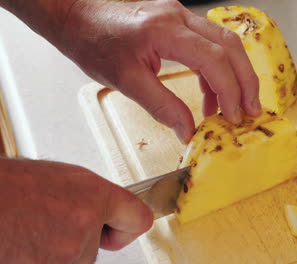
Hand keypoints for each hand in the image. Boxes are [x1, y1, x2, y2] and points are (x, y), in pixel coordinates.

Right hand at [0, 158, 152, 262]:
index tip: (118, 229)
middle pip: (96, 246)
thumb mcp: (60, 178)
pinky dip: (40, 258)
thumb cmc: (9, 186)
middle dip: (78, 239)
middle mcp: (85, 225)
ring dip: (54, 251)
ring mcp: (66, 253)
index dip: (126, 228)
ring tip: (31, 228)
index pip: (139, 219)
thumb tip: (101, 209)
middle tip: (49, 222)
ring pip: (72, 260)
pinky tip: (25, 242)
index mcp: (94, 195)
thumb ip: (89, 197)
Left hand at [59, 0, 260, 142]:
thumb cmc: (94, 44)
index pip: (213, 58)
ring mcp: (181, 17)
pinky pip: (209, 46)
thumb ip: (162, 106)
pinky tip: (210, 96)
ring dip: (234, 77)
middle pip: (230, 46)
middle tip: (252, 111)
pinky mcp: (178, 23)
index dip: (229, 90)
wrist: (78, 18)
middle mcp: (179, 17)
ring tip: (232, 108)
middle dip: (245, 81)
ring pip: (224, 44)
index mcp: (165, 30)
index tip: (235, 116)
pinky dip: (215, 72)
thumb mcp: (126, 81)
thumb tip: (189, 131)